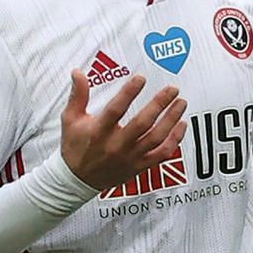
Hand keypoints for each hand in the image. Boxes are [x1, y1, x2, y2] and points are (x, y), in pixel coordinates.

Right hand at [60, 72, 188, 190]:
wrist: (77, 180)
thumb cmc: (75, 146)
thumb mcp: (70, 119)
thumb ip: (78, 95)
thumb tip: (78, 72)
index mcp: (99, 131)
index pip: (116, 110)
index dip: (129, 93)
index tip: (141, 79)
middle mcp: (116, 145)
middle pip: (142, 123)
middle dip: (159, 104)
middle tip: (172, 89)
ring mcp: (130, 157)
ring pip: (156, 138)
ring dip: (171, 119)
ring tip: (180, 103)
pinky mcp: (139, 166)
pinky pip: (162, 154)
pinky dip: (175, 140)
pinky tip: (181, 125)